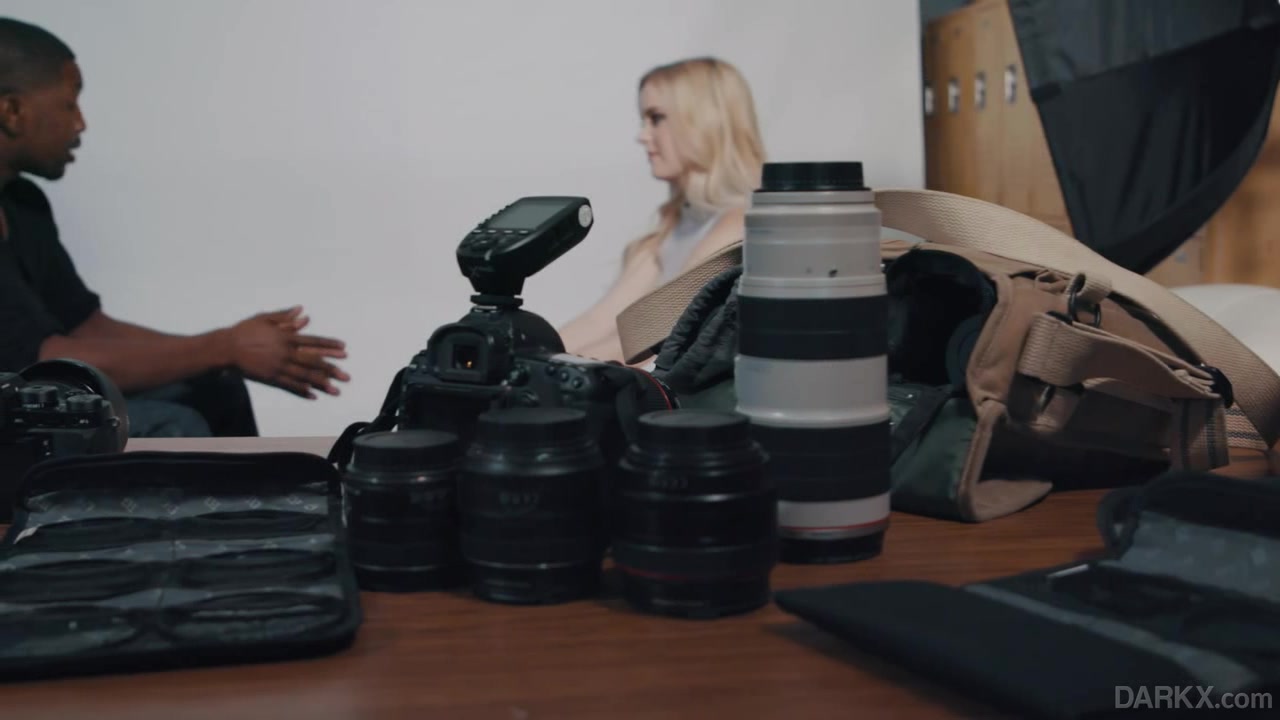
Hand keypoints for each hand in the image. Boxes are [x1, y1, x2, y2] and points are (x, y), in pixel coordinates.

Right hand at [226, 307, 349, 398]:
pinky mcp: (270, 377)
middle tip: (346, 376)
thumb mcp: (265, 319)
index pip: (313, 341)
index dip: (330, 345)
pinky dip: (302, 390)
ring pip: (304, 375)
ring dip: (321, 383)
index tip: (344, 349)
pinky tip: (313, 395)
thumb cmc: (245, 331)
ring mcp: (278, 366)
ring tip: (336, 390)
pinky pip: (289, 385)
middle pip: (313, 361)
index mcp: (286, 337)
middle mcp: (285, 352)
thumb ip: (285, 317)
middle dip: (332, 368)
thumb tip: (302, 312)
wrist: (226, 347)